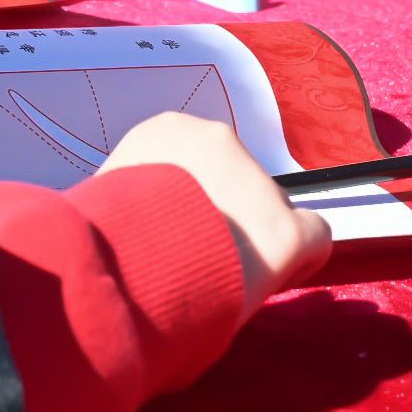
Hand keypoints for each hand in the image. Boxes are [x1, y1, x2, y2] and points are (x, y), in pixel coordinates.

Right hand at [98, 109, 330, 304]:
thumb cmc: (100, 232)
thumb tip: (118, 227)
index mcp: (164, 132)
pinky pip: (311, 236)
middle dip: (218, 214)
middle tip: (191, 254)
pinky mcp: (285, 230)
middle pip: (231, 181)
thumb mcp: (100, 200)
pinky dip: (299, 259)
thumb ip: (123, 202)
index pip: (189, 160)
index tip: (170, 228)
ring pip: (263, 210)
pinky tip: (274, 279)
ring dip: (245, 238)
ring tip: (216, 277)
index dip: (184, 197)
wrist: (128, 257)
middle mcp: (216, 141)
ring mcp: (257, 184)